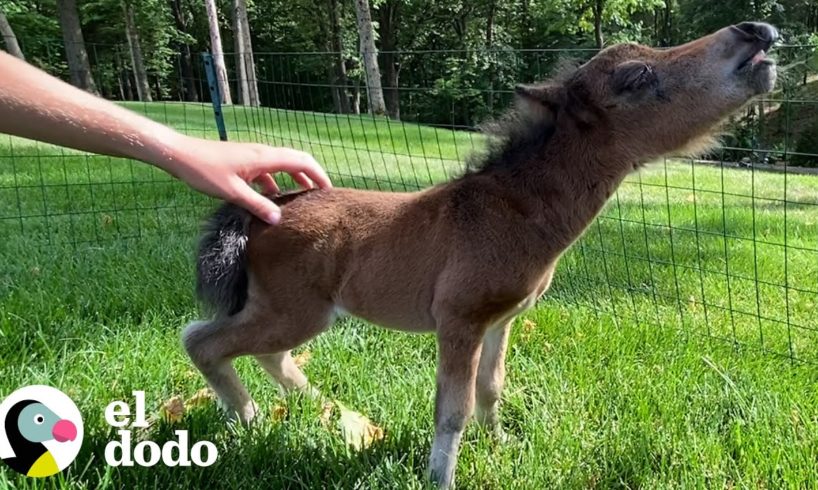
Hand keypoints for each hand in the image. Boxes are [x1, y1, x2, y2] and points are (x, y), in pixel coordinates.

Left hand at [166, 136, 331, 224]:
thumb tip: (280, 220)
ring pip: (282, 167)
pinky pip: (268, 172)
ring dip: (293, 182)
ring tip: (300, 202)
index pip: (303, 162)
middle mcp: (263, 153)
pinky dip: (275, 184)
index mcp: (265, 157)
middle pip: (296, 162)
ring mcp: (253, 157)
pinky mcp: (244, 163)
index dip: (319, 175)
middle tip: (321, 197)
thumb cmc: (204, 171)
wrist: (179, 155)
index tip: (329, 192)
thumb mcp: (233, 192)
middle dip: (311, 177)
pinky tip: (271, 201)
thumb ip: (258, 205)